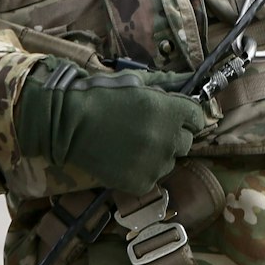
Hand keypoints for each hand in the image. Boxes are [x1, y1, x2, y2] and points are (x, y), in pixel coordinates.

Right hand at [15, 59, 209, 194]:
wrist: (67, 124)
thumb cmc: (101, 95)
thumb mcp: (136, 80)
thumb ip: (168, 83)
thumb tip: (192, 79)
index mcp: (169, 112)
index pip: (197, 118)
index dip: (184, 115)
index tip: (170, 115)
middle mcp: (167, 140)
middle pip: (186, 142)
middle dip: (172, 134)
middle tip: (147, 129)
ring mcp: (154, 165)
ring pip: (169, 162)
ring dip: (158, 154)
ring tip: (132, 143)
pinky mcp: (140, 184)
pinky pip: (152, 178)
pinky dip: (142, 171)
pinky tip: (124, 158)